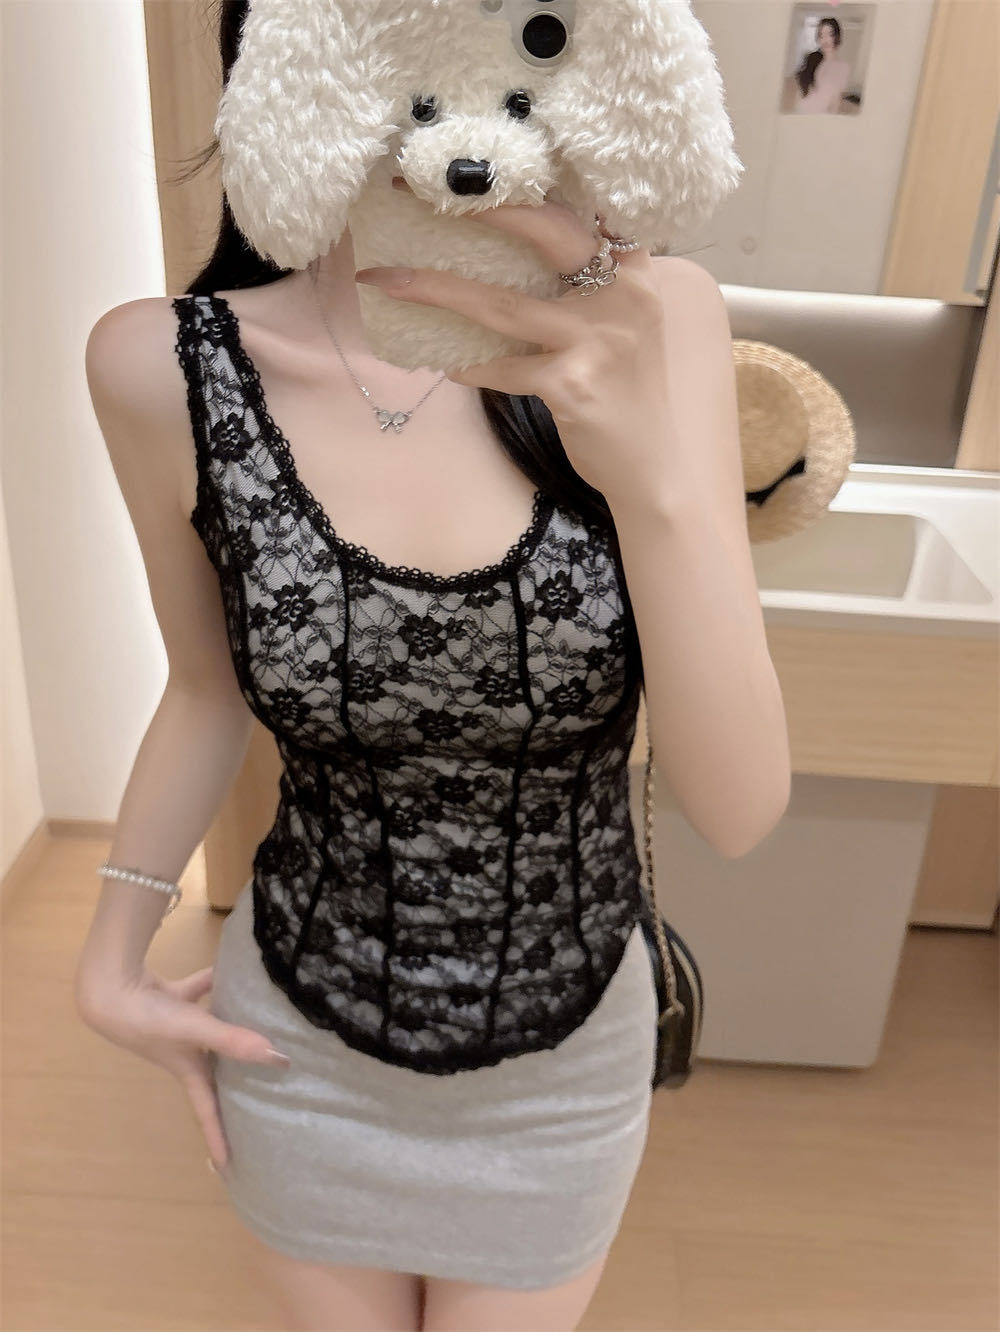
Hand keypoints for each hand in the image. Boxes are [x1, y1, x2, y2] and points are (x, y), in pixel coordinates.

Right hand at [76, 964, 289, 1172]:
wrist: (111, 989)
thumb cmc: (151, 1021)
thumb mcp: (195, 1032)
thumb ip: (234, 1043)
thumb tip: (279, 1059)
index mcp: (187, 1071)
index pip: (207, 1112)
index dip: (217, 1138)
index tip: (228, 1166)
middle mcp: (183, 1052)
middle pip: (215, 1072)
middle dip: (234, 1083)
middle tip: (261, 1092)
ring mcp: (175, 1026)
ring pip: (210, 1029)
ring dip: (230, 1026)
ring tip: (259, 1022)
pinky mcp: (169, 999)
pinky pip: (199, 991)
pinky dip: (213, 982)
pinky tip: (235, 969)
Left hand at [356, 182, 670, 504]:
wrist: (655, 466)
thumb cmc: (630, 393)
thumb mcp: (625, 324)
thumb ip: (590, 285)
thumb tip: (512, 254)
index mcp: (633, 270)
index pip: (578, 208)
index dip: (522, 186)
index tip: (469, 169)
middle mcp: (620, 294)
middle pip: (544, 231)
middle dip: (478, 207)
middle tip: (416, 195)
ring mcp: (596, 340)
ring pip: (502, 305)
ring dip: (435, 290)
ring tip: (386, 280)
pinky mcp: (571, 386)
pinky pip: (503, 368)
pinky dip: (470, 365)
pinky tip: (449, 364)